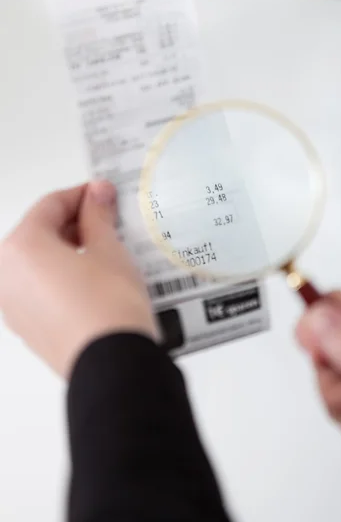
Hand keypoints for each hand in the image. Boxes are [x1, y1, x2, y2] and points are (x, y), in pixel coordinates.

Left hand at [0, 181, 159, 377]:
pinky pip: (41, 289)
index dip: (81, 195)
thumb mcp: (108, 249)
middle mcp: (6, 275)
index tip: (102, 194)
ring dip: (69, 250)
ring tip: (105, 251)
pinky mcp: (27, 327)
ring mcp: (13, 305)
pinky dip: (62, 276)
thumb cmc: (108, 306)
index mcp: (20, 248)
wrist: (113, 362)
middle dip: (74, 223)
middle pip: (40, 233)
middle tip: (107, 220)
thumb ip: (98, 216)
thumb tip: (97, 195)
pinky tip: (94, 279)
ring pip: (39, 262)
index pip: (50, 205)